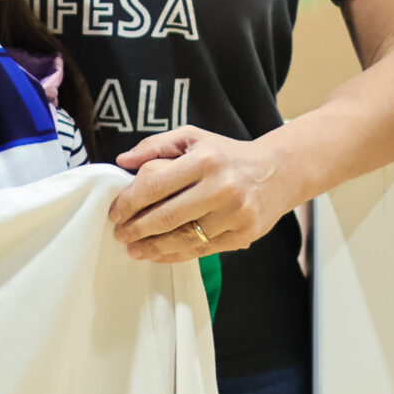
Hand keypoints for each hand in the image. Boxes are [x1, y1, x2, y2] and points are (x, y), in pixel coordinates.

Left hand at [109, 126, 289, 261]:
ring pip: (184, 238)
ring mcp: (234, 214)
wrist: (278, 171)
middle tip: (120, 235)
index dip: (129, 202)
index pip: (155, 184)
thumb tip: (122, 161)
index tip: (115, 213)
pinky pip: (202, 250)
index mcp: (204, 159)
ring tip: (134, 249)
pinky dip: (176, 255)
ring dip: (153, 247)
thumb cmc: (226, 154)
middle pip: (167, 216)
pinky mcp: (243, 234)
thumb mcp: (192, 138)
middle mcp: (221, 187)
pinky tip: (159, 254)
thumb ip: (155, 146)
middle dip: (136, 229)